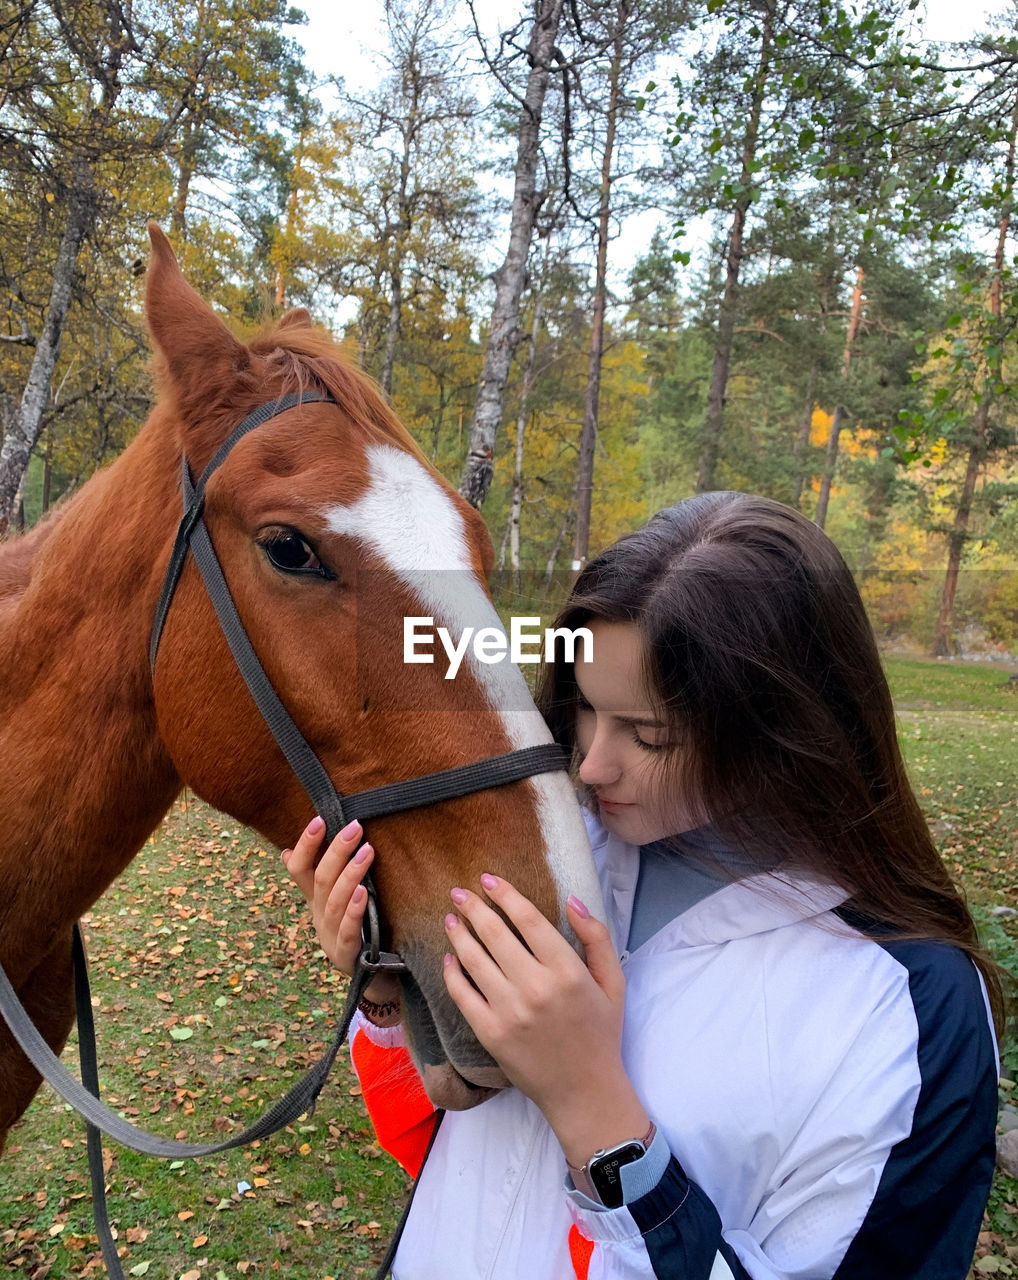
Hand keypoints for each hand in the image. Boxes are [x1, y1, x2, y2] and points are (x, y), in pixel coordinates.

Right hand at [281, 817, 398, 1010]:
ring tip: (367, 851)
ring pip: (335, 901)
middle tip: (355, 827)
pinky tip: (364, 893)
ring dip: (351, 874)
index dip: (306, 844)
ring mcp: (329, 934)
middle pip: (320, 878)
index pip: (299, 868)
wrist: (367, 973)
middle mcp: (317, 914)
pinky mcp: (346, 953)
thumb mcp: (331, 901)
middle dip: (336, 850)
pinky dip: (354, 910)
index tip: (319, 819)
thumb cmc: (351, 927)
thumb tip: (287, 852)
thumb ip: (316, 877)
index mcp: (313, 899)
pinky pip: (348, 929)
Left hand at [442, 876, 647, 1166]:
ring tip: (451, 918)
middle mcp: (536, 987)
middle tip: (459, 892)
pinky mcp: (490, 1033)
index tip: (488, 879)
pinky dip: (452, 972)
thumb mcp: (613, 982)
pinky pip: (463, 994)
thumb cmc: (600, 1033)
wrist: (584, 1092)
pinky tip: (449, 958)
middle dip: (474, 908)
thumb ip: (596, 937)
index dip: (505, 895)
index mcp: (567, 971)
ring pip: (474, 960)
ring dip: (459, 934)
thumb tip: (572, 899)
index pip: (528, 919)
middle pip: (495, 934)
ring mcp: (509, 1011)